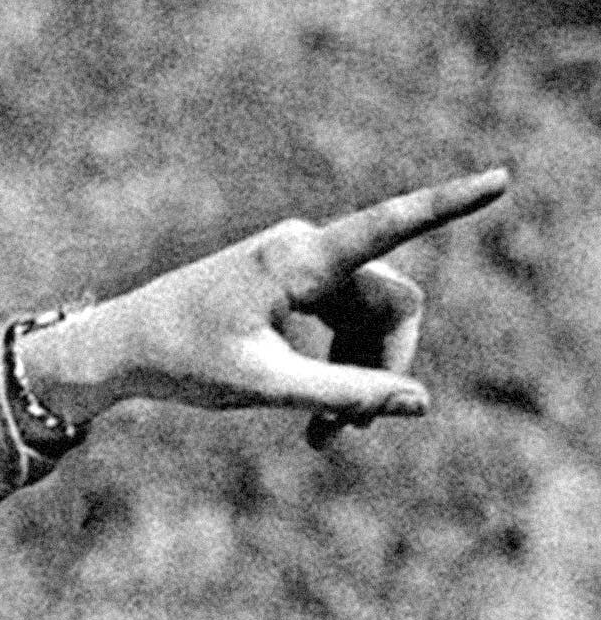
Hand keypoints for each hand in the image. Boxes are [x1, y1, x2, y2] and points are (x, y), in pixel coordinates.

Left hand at [19, 167, 508, 444]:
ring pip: (368, 319)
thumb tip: (417, 402)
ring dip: (358, 375)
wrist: (120, 345)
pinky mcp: (295, 282)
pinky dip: (339, 364)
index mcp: (297, 260)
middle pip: (390, 304)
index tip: (500, 180)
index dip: (448, 207)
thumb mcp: (263, 386)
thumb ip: (341, 395)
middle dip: (381, 366)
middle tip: (346, 433)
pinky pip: (344, 321)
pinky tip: (318, 415)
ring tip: (323, 439)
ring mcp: (303, 262)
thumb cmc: (182, 360)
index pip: (388, 226)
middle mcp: (306, 248)